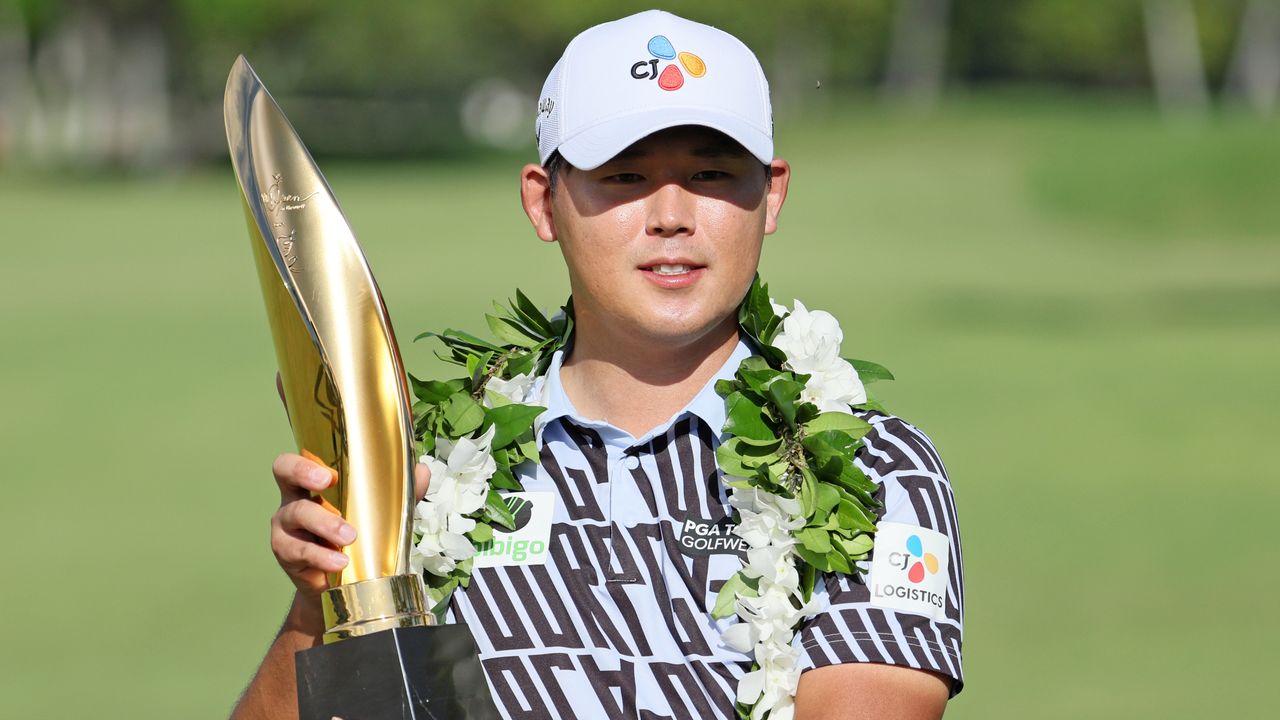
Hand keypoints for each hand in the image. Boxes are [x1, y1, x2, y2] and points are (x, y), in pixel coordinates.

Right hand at [269, 453, 431, 594]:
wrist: (343, 584)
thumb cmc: (359, 536)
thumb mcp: (379, 514)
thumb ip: (400, 493)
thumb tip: (423, 471)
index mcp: (312, 482)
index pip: (296, 460)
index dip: (305, 460)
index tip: (329, 472)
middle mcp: (294, 499)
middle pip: (284, 472)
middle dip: (303, 472)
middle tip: (328, 481)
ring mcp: (286, 527)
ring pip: (296, 515)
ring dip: (324, 523)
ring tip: (349, 537)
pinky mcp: (288, 555)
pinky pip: (300, 552)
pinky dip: (322, 557)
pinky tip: (340, 562)